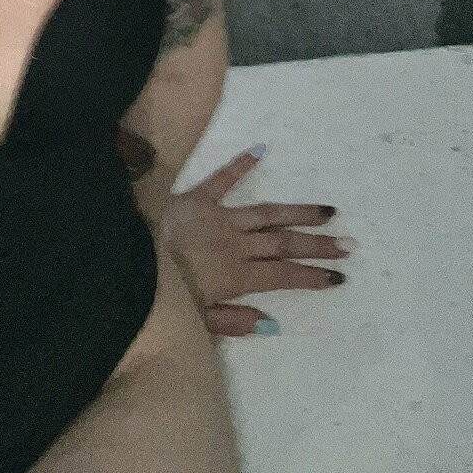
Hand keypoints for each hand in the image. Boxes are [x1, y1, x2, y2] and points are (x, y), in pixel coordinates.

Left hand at [160, 149, 350, 337]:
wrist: (122, 256)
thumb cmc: (155, 294)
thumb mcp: (194, 321)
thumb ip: (233, 321)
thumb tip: (273, 323)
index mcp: (235, 276)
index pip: (283, 276)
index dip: (313, 276)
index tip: (339, 277)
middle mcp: (234, 244)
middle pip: (284, 243)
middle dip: (318, 245)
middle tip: (350, 244)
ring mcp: (217, 216)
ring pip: (267, 213)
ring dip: (298, 212)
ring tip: (328, 211)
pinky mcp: (195, 196)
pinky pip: (222, 178)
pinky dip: (240, 163)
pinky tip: (260, 149)